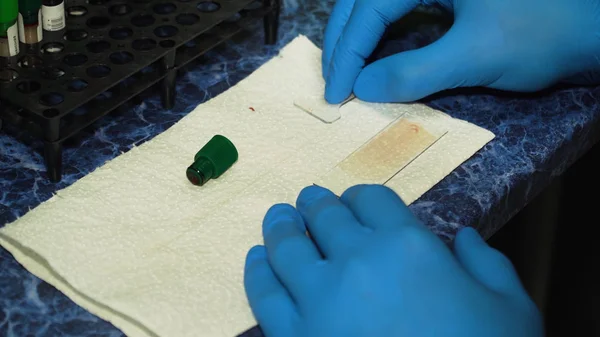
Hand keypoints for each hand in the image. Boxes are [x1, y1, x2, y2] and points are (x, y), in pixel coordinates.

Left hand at [244, 184, 543, 336]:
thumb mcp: (511, 309)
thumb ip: (487, 265)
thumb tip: (465, 239)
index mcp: (407, 246)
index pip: (373, 199)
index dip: (362, 196)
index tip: (356, 201)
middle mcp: (356, 262)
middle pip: (325, 215)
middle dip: (316, 204)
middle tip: (308, 200)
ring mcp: (318, 300)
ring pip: (286, 246)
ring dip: (281, 226)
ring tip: (279, 218)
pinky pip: (264, 294)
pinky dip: (258, 270)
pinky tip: (258, 260)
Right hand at [322, 0, 599, 102]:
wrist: (593, 29)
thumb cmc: (544, 33)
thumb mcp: (476, 55)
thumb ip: (414, 71)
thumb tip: (362, 87)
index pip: (370, 6)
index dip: (347, 52)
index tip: (336, 94)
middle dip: (344, 41)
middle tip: (332, 84)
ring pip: (380, 3)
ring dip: (358, 37)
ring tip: (344, 71)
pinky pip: (402, 9)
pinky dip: (383, 35)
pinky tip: (375, 57)